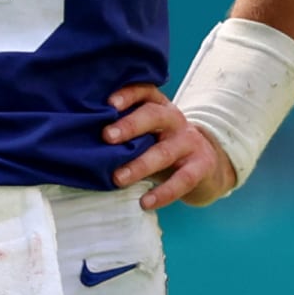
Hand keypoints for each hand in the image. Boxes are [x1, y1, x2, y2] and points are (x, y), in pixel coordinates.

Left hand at [101, 84, 236, 209]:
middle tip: (106, 136)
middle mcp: (175, 120)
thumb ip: (127, 133)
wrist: (208, 165)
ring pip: (164, 151)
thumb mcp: (150, 133)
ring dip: (139, 165)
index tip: (108, 103)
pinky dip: (163, 193)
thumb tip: (85, 139)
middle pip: (154, 115)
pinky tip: (145, 202)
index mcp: (160, 107)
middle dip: (130, 125)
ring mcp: (190, 142)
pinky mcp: (201, 166)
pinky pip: (182, 180)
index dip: (128, 95)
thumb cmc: (164, 146)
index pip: (145, 92)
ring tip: (118, 178)